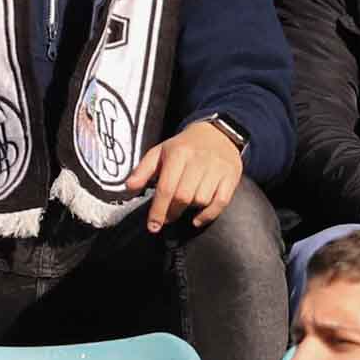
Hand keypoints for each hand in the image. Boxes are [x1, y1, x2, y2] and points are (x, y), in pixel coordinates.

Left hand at [127, 119, 244, 231]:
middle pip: (183, 196)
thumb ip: (143, 170)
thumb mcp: (160, 152)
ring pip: (201, 200)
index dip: (158, 210)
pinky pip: (221, 202)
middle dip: (172, 212)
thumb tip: (129, 187)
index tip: (153, 226)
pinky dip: (208, 215)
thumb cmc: (184, 147)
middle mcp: (199, 160)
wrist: (218, 133)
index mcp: (178, 153)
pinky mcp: (231, 176)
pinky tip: (197, 219)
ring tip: (184, 205)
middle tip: (167, 217)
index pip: (166, 187)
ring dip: (190, 209)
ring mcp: (217, 168)